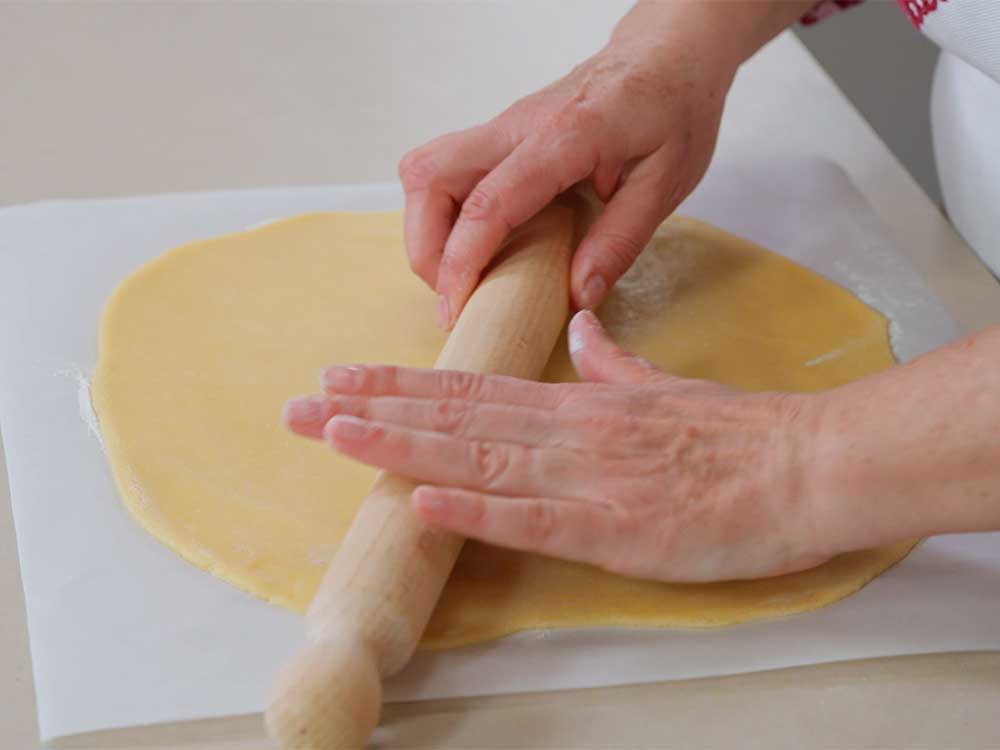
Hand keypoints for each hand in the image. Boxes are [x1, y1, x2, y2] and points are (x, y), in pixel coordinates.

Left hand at [284, 311, 830, 581]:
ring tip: (334, 435)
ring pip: (478, 459)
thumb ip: (611, 360)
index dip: (400, 386)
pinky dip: (473, 510)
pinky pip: (533, 519)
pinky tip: (421, 499)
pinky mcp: (615, 528)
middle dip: (371, 412)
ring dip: (402, 447)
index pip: (471, 388)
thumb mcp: (662, 386)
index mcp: (576, 402)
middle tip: (299, 406)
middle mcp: (567, 433)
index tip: (342, 379)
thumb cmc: (736, 431)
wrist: (804, 464)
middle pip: (455, 418)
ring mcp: (587, 479)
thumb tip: (577, 328)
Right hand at [398, 2, 742, 327]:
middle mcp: (517, 126)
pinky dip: (446, 216)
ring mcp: (503, 128)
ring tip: (461, 274)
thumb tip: (579, 294)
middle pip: (428, 177)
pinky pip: (448, 174)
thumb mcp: (666, 182)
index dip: (462, 260)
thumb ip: (621, 240)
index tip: (457, 305)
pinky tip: (478, 245)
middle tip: (455, 293)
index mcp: (564, 137)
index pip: (489, 202)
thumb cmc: (673, 110)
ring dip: (428, 229)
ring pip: (426, 172)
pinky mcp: (500, 137)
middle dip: (426, 246)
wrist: (667, 54)